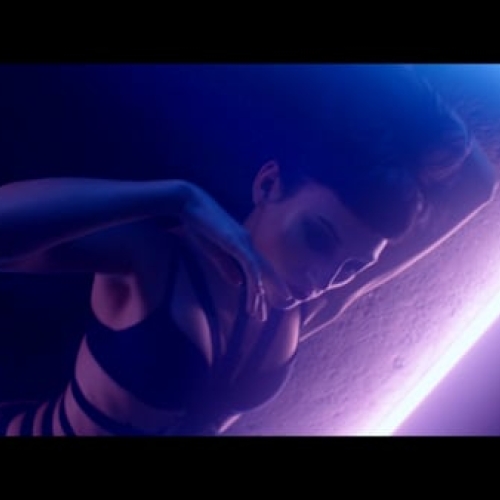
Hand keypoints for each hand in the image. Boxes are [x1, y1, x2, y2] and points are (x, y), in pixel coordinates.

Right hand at [179, 183, 289, 320]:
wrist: (189, 204)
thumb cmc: (199, 225)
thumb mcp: (213, 252)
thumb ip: (226, 267)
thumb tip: (239, 285)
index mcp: (243, 245)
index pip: (258, 268)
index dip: (266, 284)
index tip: (267, 302)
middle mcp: (247, 243)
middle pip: (264, 271)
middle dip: (273, 290)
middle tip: (279, 308)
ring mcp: (243, 241)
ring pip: (257, 272)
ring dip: (259, 294)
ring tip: (259, 313)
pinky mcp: (236, 241)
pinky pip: (249, 264)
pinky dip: (255, 279)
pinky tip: (258, 293)